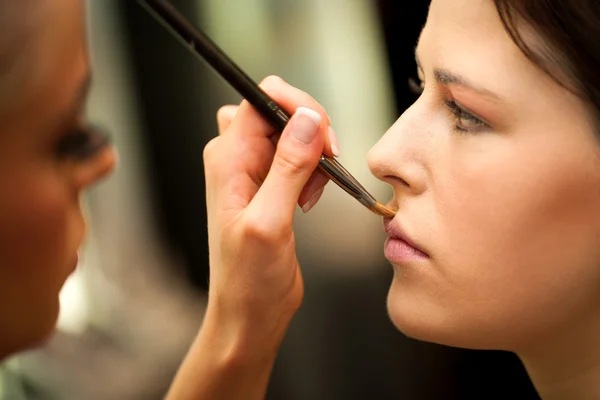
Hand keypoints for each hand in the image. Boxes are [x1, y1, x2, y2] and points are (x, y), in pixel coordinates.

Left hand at [202, 76, 338, 347]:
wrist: (249, 312)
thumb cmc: (248, 280)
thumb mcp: (270, 223)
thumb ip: (288, 168)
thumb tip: (307, 120)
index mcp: (227, 160)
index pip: (260, 99)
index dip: (296, 107)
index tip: (321, 134)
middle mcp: (236, 159)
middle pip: (279, 111)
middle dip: (309, 132)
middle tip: (323, 164)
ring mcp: (252, 172)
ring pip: (291, 134)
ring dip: (312, 156)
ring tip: (308, 194)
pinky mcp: (269, 186)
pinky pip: (296, 158)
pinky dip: (312, 172)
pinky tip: (307, 200)